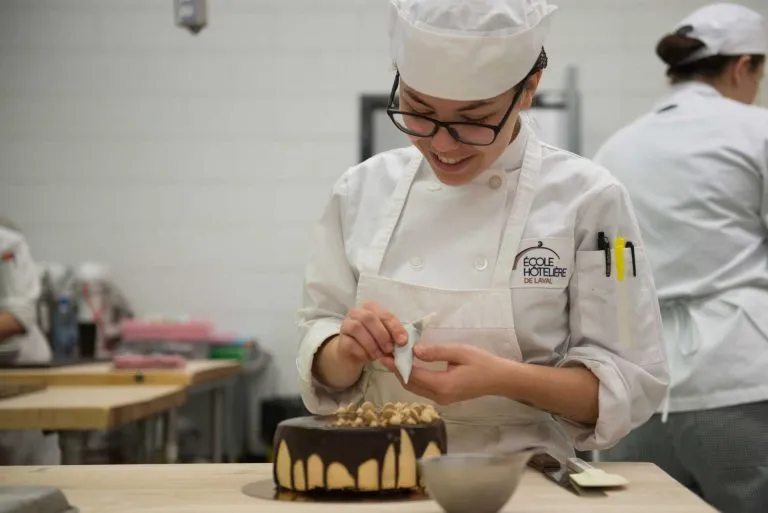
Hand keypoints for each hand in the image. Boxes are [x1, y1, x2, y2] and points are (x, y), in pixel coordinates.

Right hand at [337, 301, 407, 363]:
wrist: (353, 354)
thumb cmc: (373, 341)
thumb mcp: (386, 336)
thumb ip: (393, 335)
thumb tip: (403, 341)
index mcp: (371, 308)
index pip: (385, 314)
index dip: (395, 327)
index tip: (403, 341)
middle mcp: (357, 313)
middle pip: (369, 317)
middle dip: (382, 334)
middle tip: (389, 349)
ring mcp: (346, 325)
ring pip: (357, 328)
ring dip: (371, 344)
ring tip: (379, 355)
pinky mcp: (341, 340)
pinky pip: (350, 343)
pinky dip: (362, 351)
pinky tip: (368, 358)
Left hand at [378, 344, 507, 404]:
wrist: (499, 379)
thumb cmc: (482, 363)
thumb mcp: (459, 351)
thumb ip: (436, 351)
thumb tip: (415, 350)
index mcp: (442, 385)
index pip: (413, 376)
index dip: (397, 366)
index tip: (385, 355)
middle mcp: (439, 396)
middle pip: (410, 385)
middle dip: (396, 371)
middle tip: (385, 355)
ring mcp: (441, 400)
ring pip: (414, 388)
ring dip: (403, 375)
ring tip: (393, 359)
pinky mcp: (444, 398)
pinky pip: (422, 389)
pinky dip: (412, 378)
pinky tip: (409, 366)